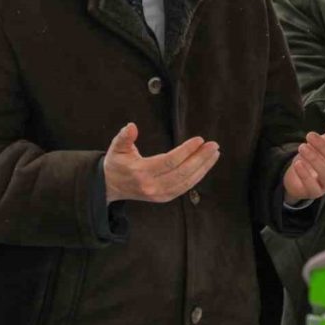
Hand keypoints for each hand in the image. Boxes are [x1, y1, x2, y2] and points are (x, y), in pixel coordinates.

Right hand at [103, 123, 219, 203]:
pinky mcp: (164, 198)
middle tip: (214, 146)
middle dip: (201, 159)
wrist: (110, 186)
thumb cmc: (116, 163)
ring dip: (203, 168)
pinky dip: (197, 177)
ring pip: (186, 182)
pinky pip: (185, 188)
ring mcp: (159, 194)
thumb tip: (131, 126)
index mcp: (141, 172)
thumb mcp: (116, 148)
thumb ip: (124, 137)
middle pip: (182, 172)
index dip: (186, 151)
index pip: (169, 161)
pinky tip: (205, 166)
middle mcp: (152, 186)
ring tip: (214, 154)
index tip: (199, 140)